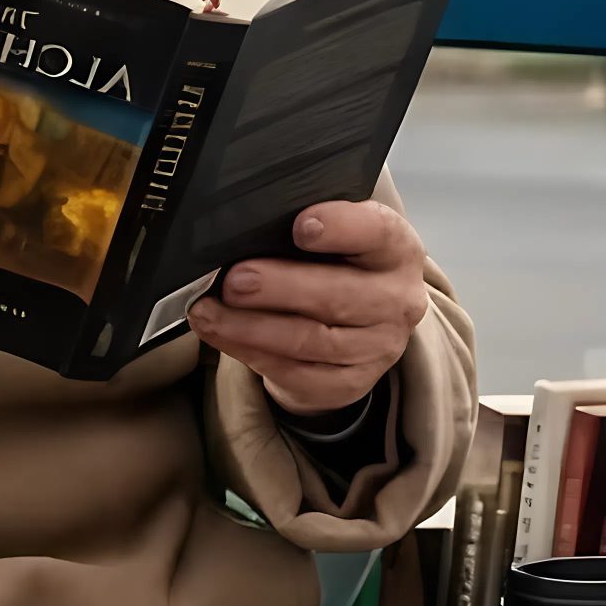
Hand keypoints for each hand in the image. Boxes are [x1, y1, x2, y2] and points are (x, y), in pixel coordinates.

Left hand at [188, 199, 427, 417]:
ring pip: (310, 340)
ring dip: (251, 327)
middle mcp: (396, 300)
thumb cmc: (337, 263)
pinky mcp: (350, 382)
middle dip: (279, 287)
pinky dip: (252, 353)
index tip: (301, 226)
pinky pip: (297, 373)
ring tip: (209, 312)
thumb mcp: (335, 234)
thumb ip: (304, 223)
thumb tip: (243, 224)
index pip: (377, 232)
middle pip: (337, 295)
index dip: (341, 227)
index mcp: (396, 249)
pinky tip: (223, 336)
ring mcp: (377, 347)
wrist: (360, 323)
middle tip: (234, 281)